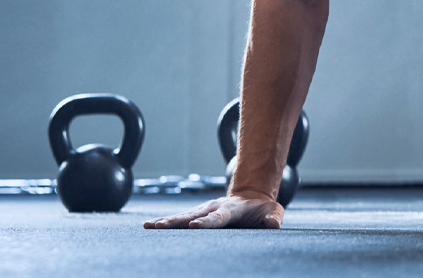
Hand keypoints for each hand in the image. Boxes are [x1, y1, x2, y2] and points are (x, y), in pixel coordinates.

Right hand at [143, 191, 282, 229]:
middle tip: (159, 226)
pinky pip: (180, 218)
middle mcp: (214, 207)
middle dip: (177, 221)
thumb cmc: (263, 209)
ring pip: (183, 216)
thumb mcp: (273, 212)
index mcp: (232, 209)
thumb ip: (273, 218)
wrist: (253, 196)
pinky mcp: (198, 214)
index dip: (207, 222)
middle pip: (194, 215)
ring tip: (149, 226)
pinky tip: (150, 225)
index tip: (194, 226)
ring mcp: (205, 209)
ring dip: (167, 221)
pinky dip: (165, 221)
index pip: (218, 217)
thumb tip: (272, 224)